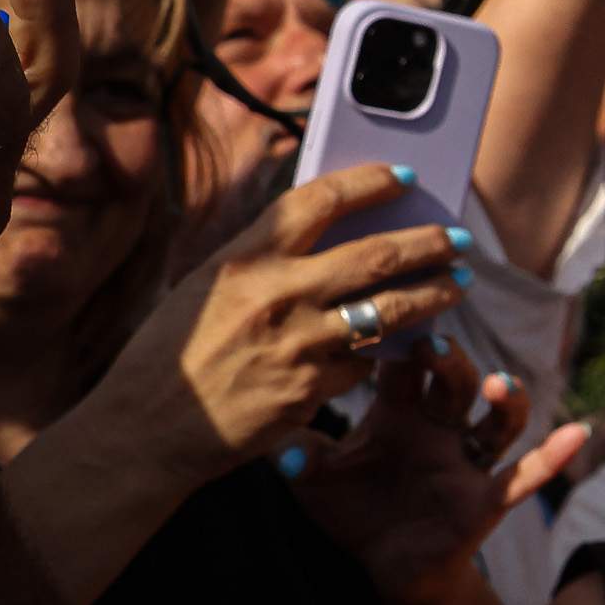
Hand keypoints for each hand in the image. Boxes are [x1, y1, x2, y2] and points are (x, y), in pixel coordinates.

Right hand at [81, 165, 474, 484]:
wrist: (146, 428)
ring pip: (390, 311)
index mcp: (244, 258)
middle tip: (459, 239)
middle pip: (376, 254)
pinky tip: (398, 347)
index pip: (319, 201)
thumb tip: (330, 233)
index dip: (370, 182)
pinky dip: (382, 353)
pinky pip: (366, 363)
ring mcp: (298, 344)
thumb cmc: (174, 353)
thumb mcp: (207, 288)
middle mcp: (277, 294)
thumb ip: (265, 261)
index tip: (406, 176)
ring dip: (433, 295)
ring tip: (457, 285)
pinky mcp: (311, 389)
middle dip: (429, 243)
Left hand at [286, 344, 587, 604]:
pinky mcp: (487, 498)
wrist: (389, 567)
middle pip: (454, 380)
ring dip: (505, 398)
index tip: (388, 313)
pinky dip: (553, 456)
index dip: (400, 339)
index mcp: (398, 412)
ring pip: (497, 420)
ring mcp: (467, 460)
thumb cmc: (355, 510)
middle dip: (450, 361)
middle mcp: (439, 426)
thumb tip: (275, 438)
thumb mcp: (314, 480)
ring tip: (498, 384)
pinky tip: (575, 433)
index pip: (404, 363)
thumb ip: (296, 455)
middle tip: (433, 346)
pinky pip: (525, 475)